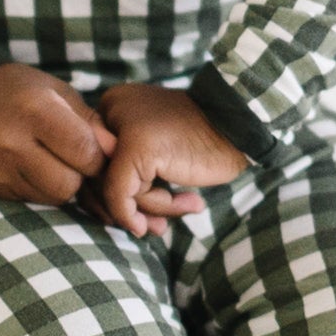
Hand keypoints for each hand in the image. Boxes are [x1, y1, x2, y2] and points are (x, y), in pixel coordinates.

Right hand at [0, 62, 115, 205]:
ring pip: (52, 197)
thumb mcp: (58, 94)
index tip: (96, 150)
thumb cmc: (21, 92)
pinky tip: (30, 166)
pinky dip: (39, 188)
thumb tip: (116, 154)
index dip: (98, 157)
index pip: (85, 152)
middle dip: (79, 175)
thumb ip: (91, 125)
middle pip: (69, 184)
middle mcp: (11, 142)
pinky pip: (31, 200)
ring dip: (60, 185)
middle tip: (72, 158)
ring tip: (50, 160)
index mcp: (34, 110)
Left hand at [82, 82, 248, 238]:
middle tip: (154, 228)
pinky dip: (145, 212)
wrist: (242, 124)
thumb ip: (130, 176)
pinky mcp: (134, 147)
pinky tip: (188, 205)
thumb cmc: (205, 142)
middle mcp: (108, 111)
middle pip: (98, 178)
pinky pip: (122, 196)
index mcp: (111, 107)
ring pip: (113, 190)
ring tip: (189, 204)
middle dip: (128, 210)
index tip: (141, 218)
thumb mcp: (158, 155)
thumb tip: (108, 214)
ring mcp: (119, 128)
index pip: (93, 163)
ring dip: (153, 208)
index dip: (114, 198)